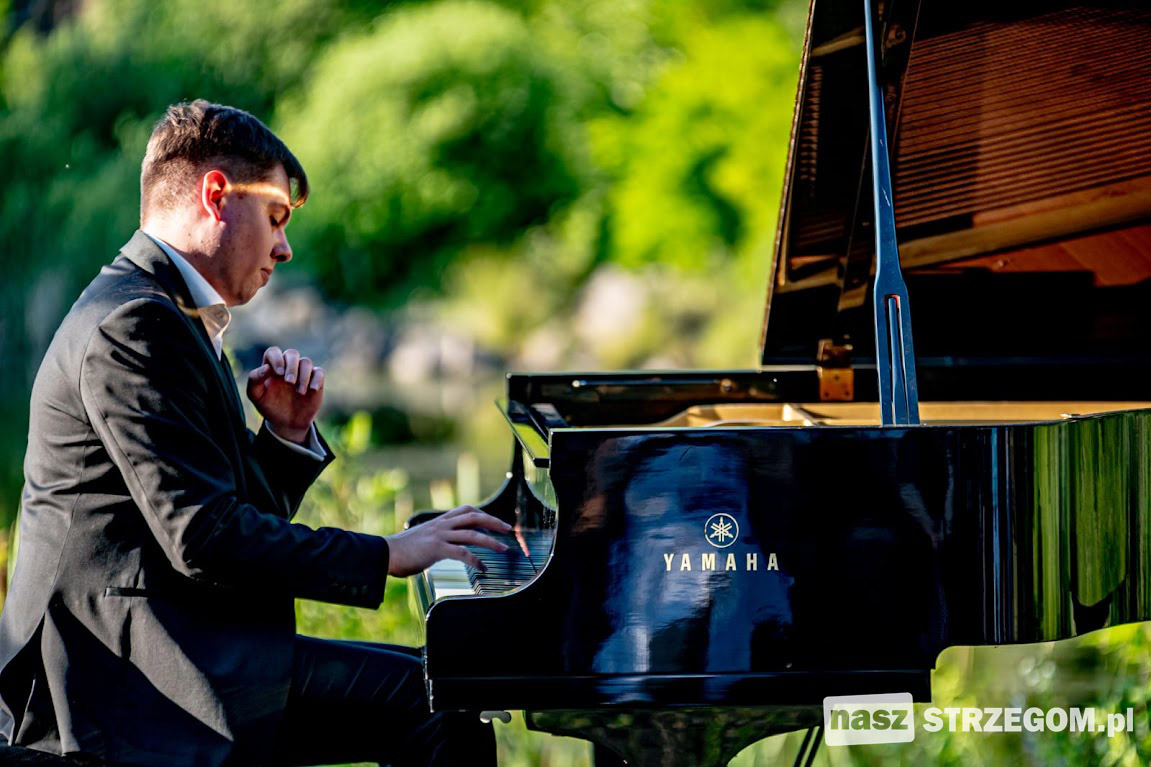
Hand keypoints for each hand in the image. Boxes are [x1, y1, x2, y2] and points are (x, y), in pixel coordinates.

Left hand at [247, 346, 324, 442]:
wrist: (286, 422)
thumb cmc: (269, 406)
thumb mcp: (256, 396)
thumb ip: (254, 380)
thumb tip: (266, 368)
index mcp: (272, 367)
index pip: (273, 352)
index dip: (276, 359)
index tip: (278, 373)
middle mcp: (288, 367)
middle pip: (292, 354)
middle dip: (291, 367)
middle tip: (289, 382)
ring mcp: (302, 373)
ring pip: (306, 362)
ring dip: (303, 375)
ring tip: (299, 392)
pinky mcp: (315, 380)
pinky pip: (320, 372)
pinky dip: (317, 379)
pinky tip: (312, 389)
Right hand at [385, 506, 511, 576]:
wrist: (384, 553)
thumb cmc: (401, 550)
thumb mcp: (423, 537)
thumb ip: (437, 538)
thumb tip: (447, 546)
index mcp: (439, 521)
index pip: (466, 510)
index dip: (483, 514)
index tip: (494, 521)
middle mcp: (442, 525)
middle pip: (474, 516)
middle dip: (493, 522)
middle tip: (508, 529)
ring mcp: (439, 536)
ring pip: (472, 534)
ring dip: (491, 541)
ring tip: (503, 549)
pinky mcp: (436, 549)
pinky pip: (462, 553)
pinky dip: (475, 560)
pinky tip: (482, 567)